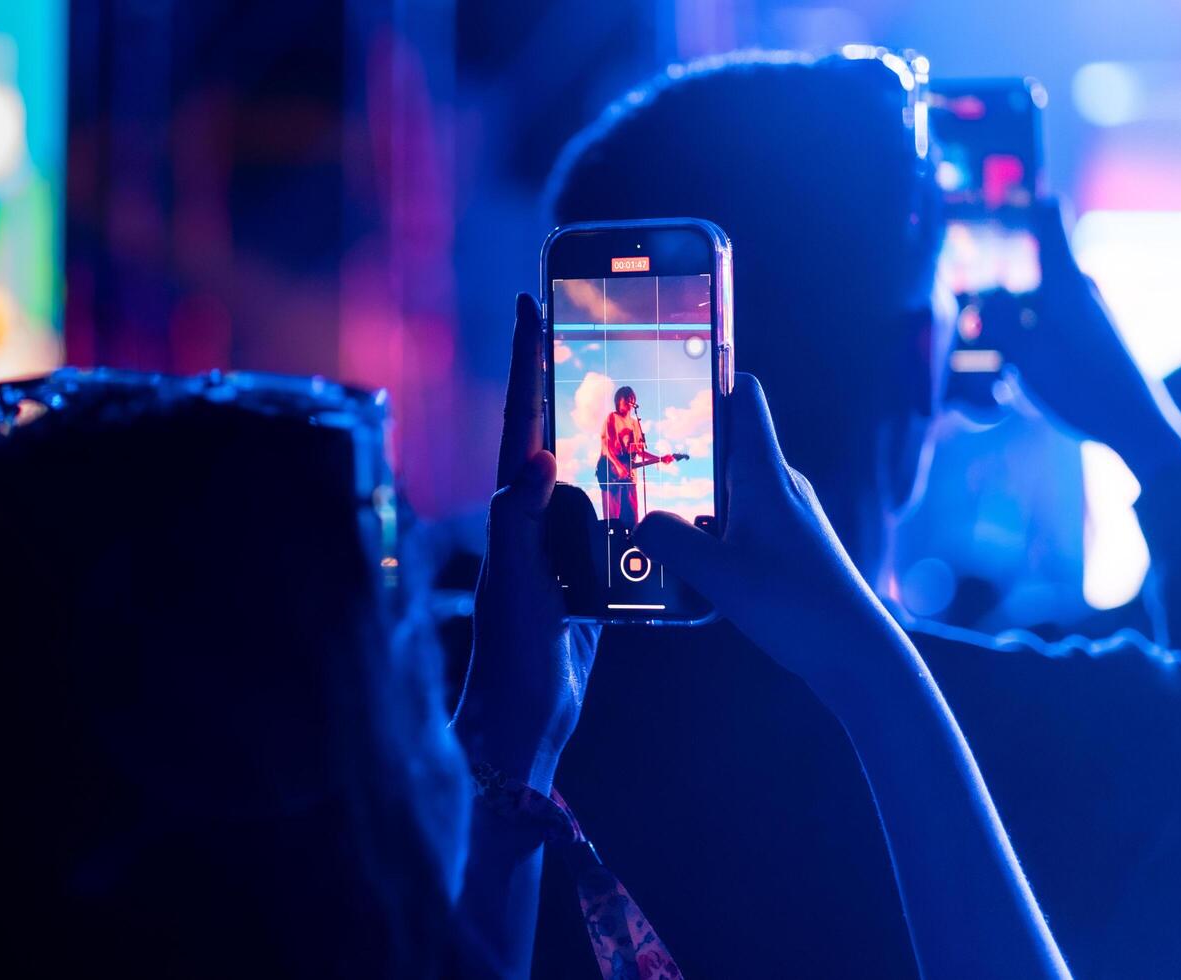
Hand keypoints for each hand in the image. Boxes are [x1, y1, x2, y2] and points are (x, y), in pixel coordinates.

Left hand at [453, 293, 599, 790]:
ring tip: (644, 390)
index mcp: (511, 512)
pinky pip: (614, 526)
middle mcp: (532, 523)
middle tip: (594, 330)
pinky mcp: (587, 582)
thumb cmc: (510, 655)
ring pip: (589, 476)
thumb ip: (520, 523)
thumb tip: (537, 456)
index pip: (521, 422)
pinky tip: (670, 483)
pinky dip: (637, 498)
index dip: (526, 364)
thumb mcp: (515, 585)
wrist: (522, 723)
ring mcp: (560, 550)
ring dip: (610, 434)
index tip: (533, 306)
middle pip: (554, 435)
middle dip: (568, 381)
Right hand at [635, 375, 902, 697]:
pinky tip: (687, 565)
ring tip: (649, 518)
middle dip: (680, 449)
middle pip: (726, 444)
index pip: (743, 397)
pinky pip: (739, 522)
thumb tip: (639, 522)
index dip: (710, 375)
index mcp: (765, 475)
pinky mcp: (788, 546)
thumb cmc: (796, 606)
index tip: (667, 372)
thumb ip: (670, 542)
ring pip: (729, 489)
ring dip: (692, 500)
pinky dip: (710, 532)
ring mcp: (786, 516)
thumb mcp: (718, 575)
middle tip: (632, 458)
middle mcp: (779, 486)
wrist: (855, 654)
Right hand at [983, 201, 1180, 477]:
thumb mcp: (1025, 354)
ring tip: (984, 342)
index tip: (992, 191)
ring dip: (1008, 315)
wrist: (1134, 422)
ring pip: (1034, 298)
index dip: (1021, 198)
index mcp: (1065, 279)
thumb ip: (996, 321)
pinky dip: (1024, 333)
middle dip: (996, 275)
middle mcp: (1077, 286)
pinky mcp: (1087, 335)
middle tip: (961, 294)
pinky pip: (1045, 321)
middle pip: (1029, 263)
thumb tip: (977, 301)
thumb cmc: (1081, 384)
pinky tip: (1012, 365)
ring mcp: (1084, 311)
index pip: (1047, 215)